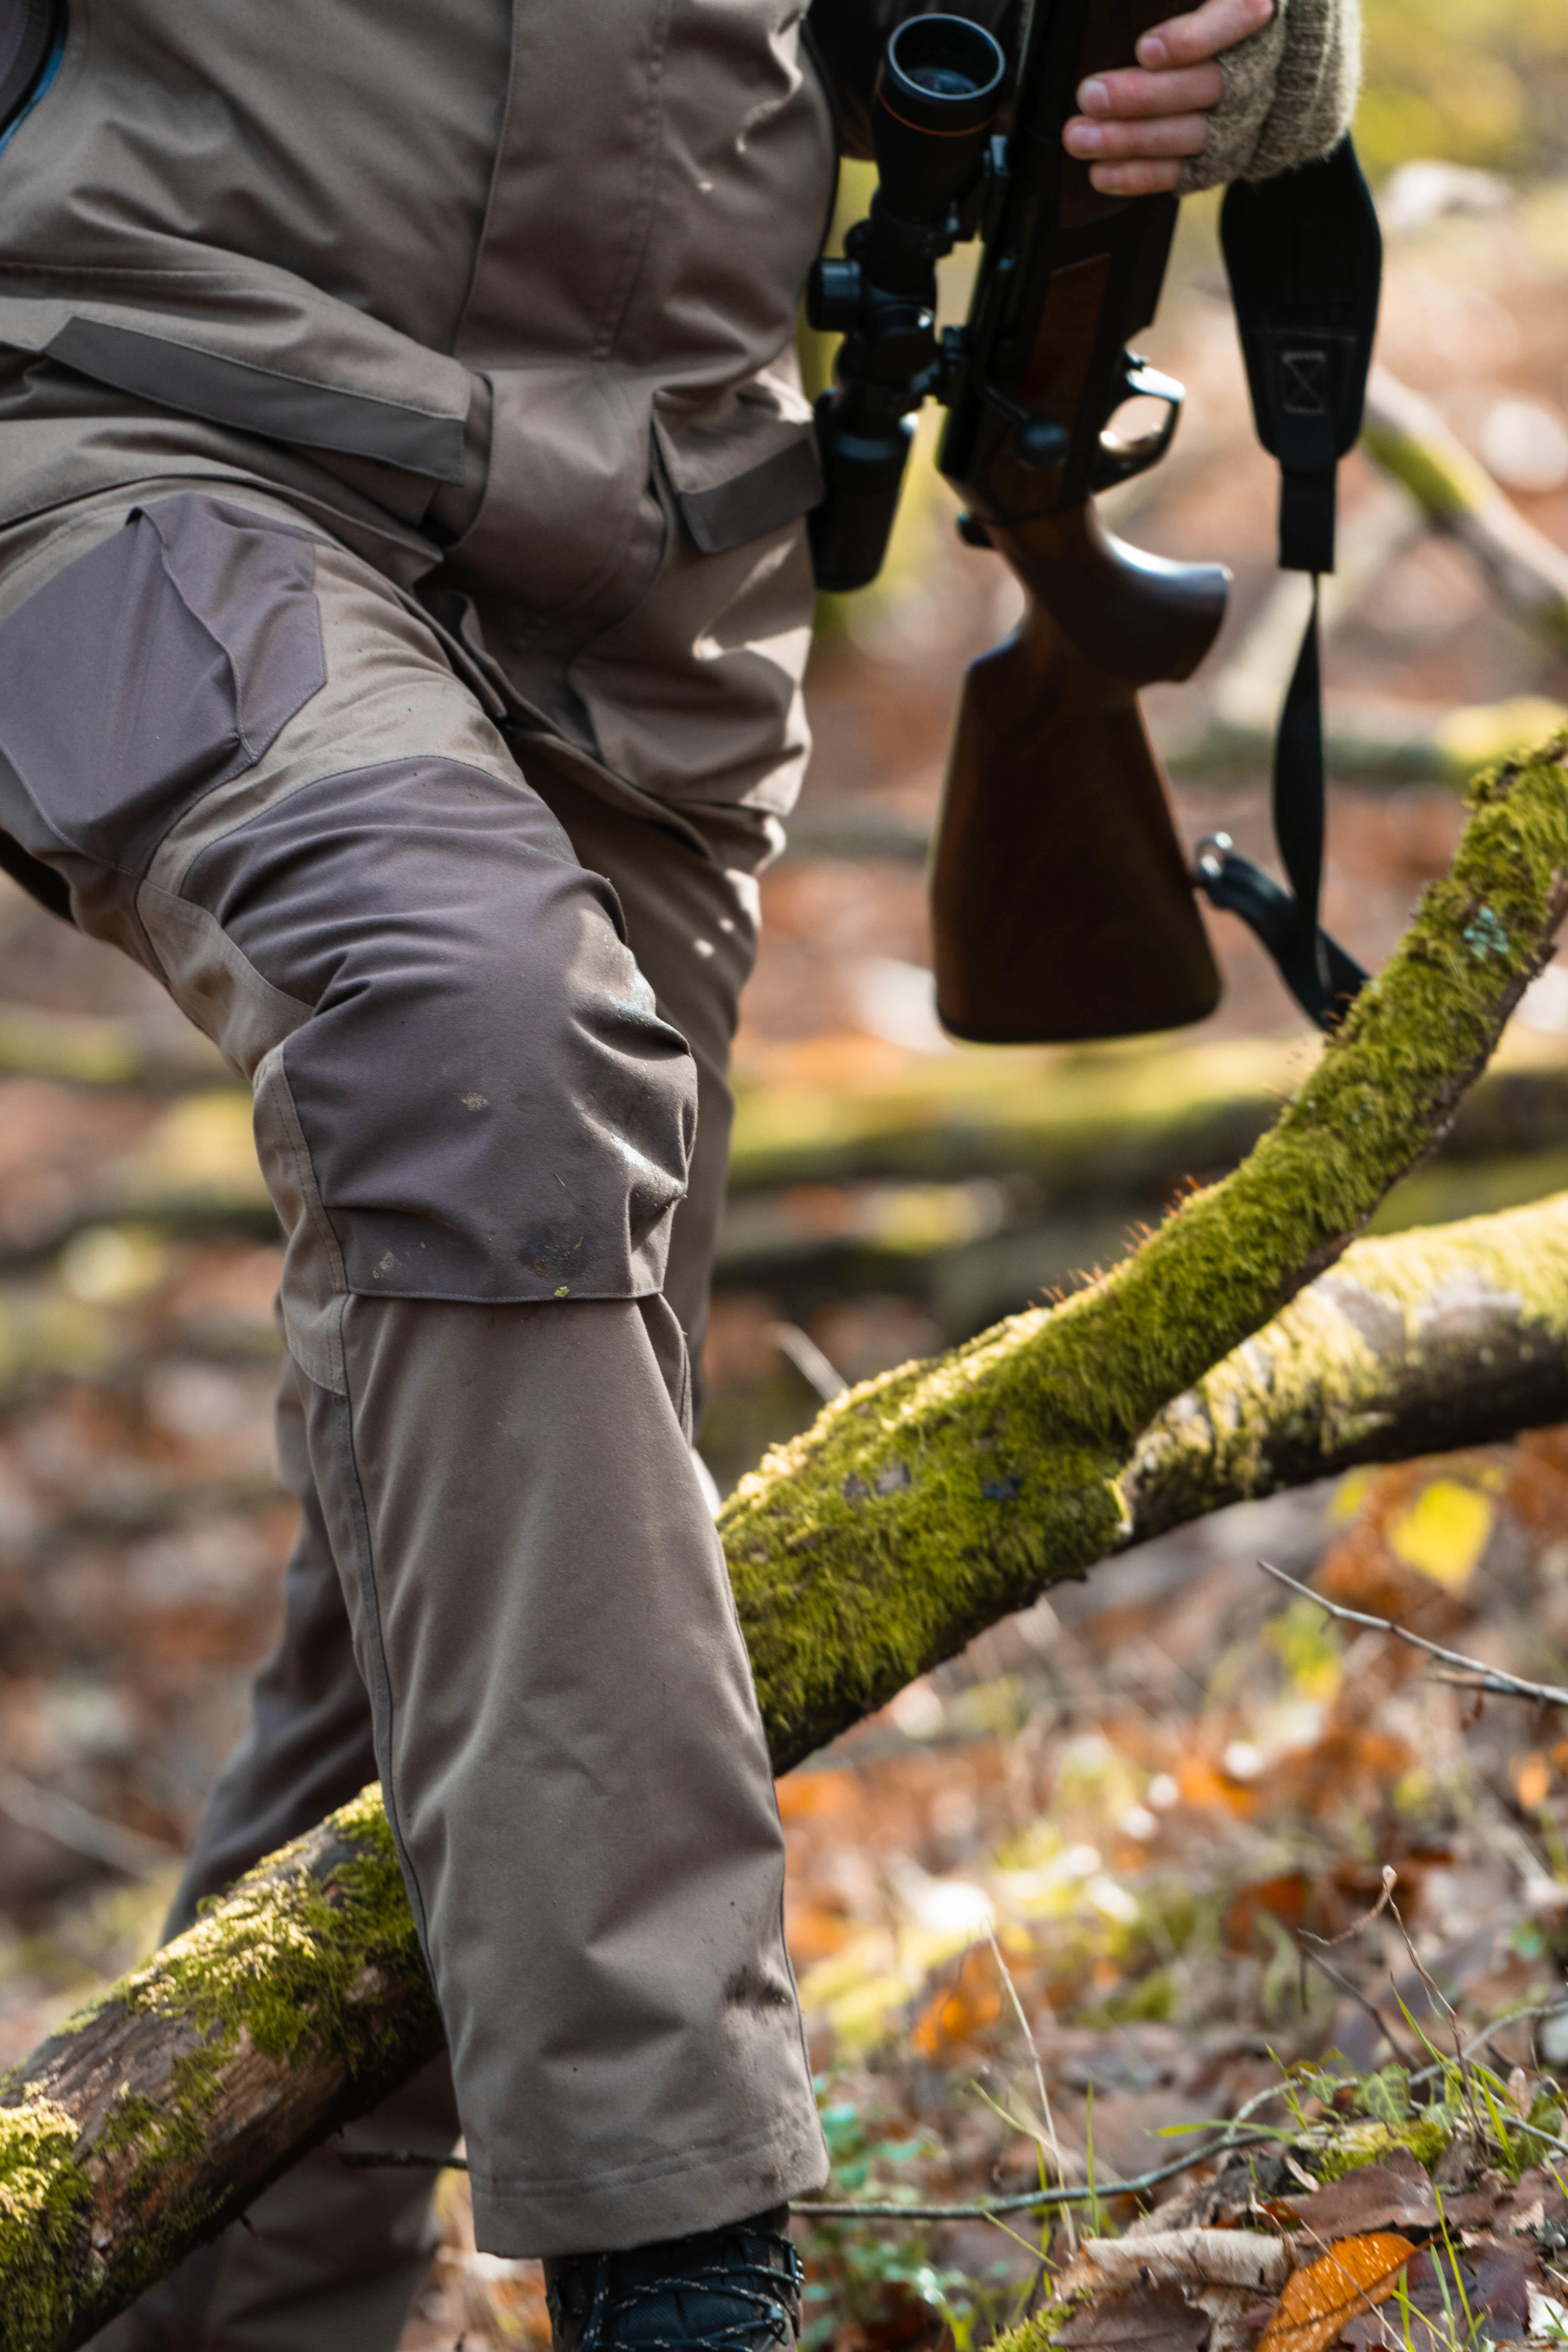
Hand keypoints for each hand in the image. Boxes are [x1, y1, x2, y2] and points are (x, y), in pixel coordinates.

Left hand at [1061, 0, 1272, 194]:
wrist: (1284, 64)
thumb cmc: (1227, 11)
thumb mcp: (1219, 0)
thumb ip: (1200, 5)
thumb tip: (1144, 2)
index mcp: (1258, 10)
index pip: (1237, 18)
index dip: (1194, 39)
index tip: (1146, 49)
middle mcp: (1259, 69)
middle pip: (1205, 86)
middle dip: (1143, 95)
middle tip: (1088, 95)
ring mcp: (1244, 118)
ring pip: (1191, 133)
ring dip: (1130, 139)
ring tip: (1079, 138)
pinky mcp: (1225, 155)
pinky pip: (1183, 171)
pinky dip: (1139, 176)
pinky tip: (1100, 174)